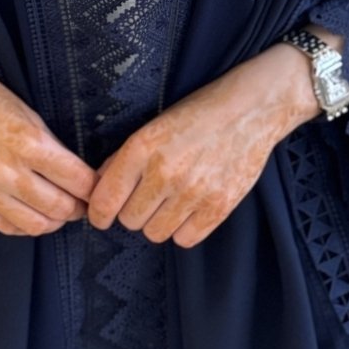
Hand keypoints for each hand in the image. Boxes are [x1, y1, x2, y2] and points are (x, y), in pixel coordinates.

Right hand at [0, 18, 96, 237]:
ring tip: (61, 209)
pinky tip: (31, 211)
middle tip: (85, 201)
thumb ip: (51, 145)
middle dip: (80, 207)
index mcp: (27, 143)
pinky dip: (25, 224)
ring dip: (55, 220)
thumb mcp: (27, 112)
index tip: (102, 186)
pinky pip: (6, 228)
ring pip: (36, 225)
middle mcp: (6, 172)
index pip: (79, 181)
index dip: (96, 187)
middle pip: (61, 209)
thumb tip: (79, 174)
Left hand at [86, 43, 323, 247]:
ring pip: (155, 233)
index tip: (101, 217)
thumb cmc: (198, 114)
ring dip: (158, 222)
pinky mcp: (220, 206)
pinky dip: (184, 229)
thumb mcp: (153, 126)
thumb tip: (100, 186)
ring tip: (171, 201)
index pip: (105, 200)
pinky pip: (186, 239)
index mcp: (143, 147)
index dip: (98, 213)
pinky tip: (189, 208)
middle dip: (134, 211)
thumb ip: (124, 158)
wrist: (250, 109)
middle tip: (148, 196)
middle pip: (129, 221)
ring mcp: (194, 192)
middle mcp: (165, 172)